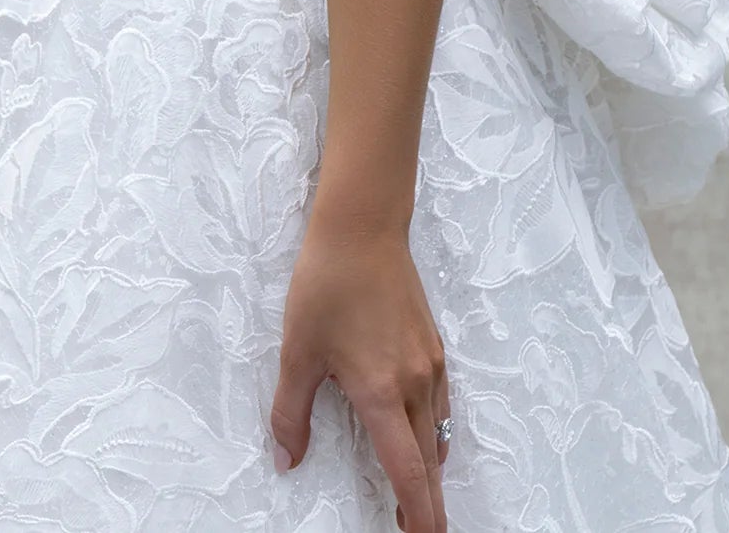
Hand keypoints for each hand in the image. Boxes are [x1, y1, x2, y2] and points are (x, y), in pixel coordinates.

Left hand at [269, 210, 451, 531]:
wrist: (363, 227)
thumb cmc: (326, 284)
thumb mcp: (297, 351)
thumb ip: (291, 413)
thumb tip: (287, 461)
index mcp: (380, 393)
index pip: (407, 471)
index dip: (417, 514)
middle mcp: (414, 384)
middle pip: (430, 462)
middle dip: (428, 504)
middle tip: (420, 532)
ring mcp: (429, 363)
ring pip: (439, 433)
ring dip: (432, 470)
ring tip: (421, 496)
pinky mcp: (432, 344)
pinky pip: (442, 404)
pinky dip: (436, 433)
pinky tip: (426, 438)